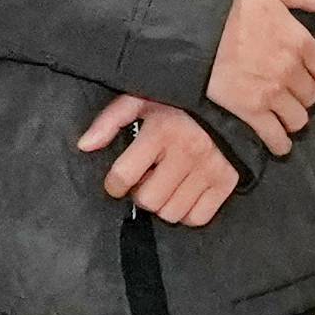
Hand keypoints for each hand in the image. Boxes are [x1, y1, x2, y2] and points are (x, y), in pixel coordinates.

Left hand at [79, 91, 241, 227]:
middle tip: (145, 180)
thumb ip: (110, 120)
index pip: (124, 176)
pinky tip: (183, 193)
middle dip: (140, 194)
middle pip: (148, 201)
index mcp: (162, 131)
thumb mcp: (141, 98)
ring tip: (165, 184)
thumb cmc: (179, 100)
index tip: (118, 181)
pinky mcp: (227, 181)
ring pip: (172, 213)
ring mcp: (209, 169)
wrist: (228, 97)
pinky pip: (198, 217)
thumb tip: (85, 145)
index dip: (114, 184)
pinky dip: (187, 212)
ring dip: (162, 204)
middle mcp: (187, 152)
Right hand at [205, 0, 314, 152]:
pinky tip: (279, 144)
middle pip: (311, 95)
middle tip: (291, 93)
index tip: (310, 73)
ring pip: (298, 118)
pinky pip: (274, 136)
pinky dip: (279, 143)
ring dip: (293, 119)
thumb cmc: (231, 2)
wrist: (196, 25)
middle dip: (303, 95)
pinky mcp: (250, 111)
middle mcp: (291, 71)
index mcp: (300, 42)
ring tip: (283, 116)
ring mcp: (272, 94)